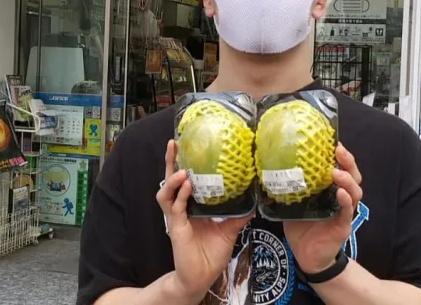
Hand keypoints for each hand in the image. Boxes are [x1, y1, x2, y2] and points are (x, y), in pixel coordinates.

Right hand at [156, 140, 251, 302]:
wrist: (203, 277)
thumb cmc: (212, 254)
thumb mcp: (229, 229)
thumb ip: (239, 214)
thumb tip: (255, 200)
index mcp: (191, 205)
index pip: (184, 179)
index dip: (183, 162)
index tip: (187, 144)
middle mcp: (181, 207)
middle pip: (170, 179)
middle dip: (170, 161)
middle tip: (173, 143)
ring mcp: (177, 217)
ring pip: (166, 192)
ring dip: (173, 179)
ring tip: (183, 170)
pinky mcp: (176, 228)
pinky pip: (176, 208)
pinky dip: (181, 195)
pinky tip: (188, 186)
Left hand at [283, 143, 362, 274]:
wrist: (305, 254)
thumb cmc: (300, 224)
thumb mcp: (291, 201)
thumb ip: (285, 185)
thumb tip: (265, 167)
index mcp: (328, 187)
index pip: (340, 166)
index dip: (339, 154)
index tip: (333, 141)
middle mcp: (340, 196)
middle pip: (352, 175)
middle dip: (348, 161)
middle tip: (338, 150)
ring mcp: (343, 211)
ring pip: (355, 192)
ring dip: (347, 180)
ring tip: (336, 172)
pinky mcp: (342, 226)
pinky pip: (347, 212)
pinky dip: (346, 201)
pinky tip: (341, 194)